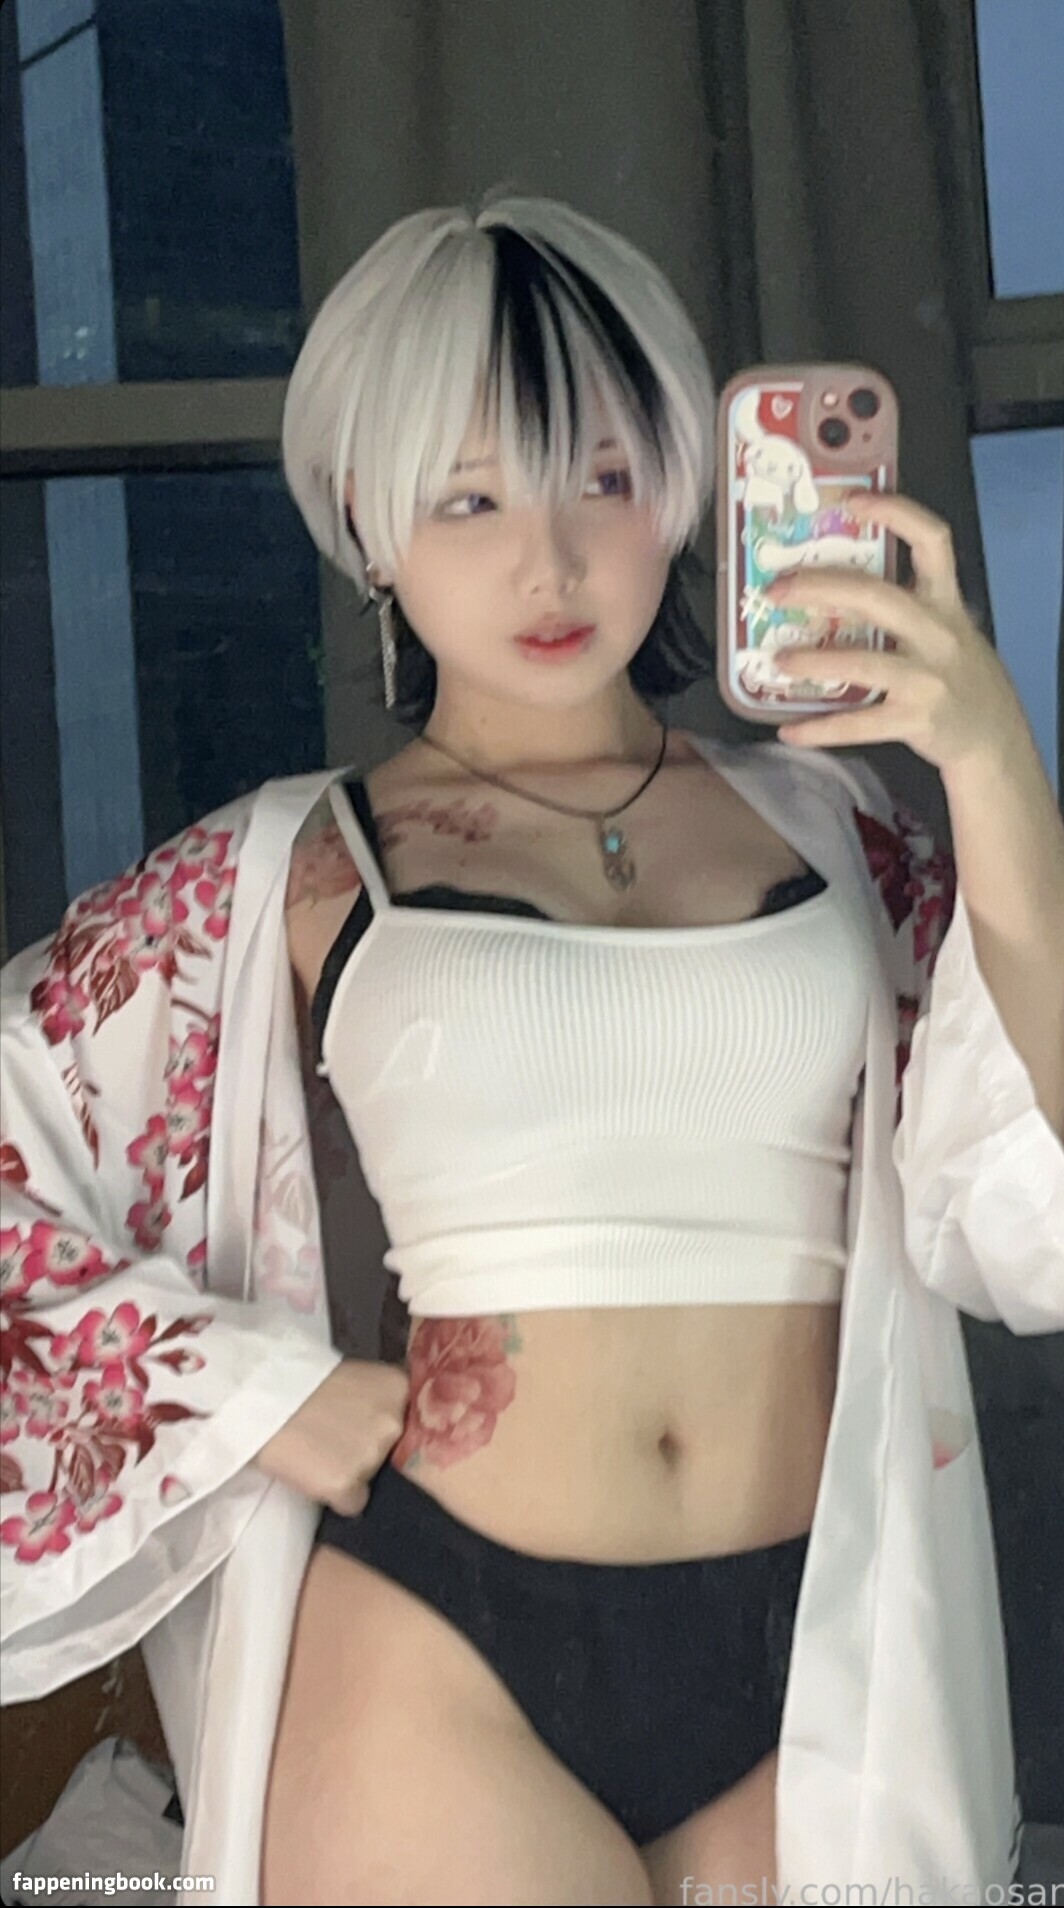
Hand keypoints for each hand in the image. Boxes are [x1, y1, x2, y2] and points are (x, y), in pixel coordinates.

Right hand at [253, 1357, 409, 1515]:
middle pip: (393, 1453)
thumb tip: (394, 1427)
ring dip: (352, 1473)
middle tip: (334, 1437)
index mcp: (398, 1388)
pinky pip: (352, 1504)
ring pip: (372, 1480)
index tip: (356, 1424)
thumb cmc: (301, 1384)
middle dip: (369, 1451)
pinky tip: (314, 1472)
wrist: (256, 1399)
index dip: (380, 1429)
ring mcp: (372, 1455)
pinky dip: (336, 1496)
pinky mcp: (347, 1485)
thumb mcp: (354, 1378)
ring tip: (319, 1450)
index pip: (408, 1424)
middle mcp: (394, 1422)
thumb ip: (379, 1399)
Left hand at [764, 492, 1031, 771]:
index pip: (932, 541)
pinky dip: (819, 728)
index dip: (895, 513)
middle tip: (777, 589)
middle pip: (877, 596)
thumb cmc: (959, 677)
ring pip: (862, 662)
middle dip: (821, 587)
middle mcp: (938, 634)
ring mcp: (927, 679)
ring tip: (778, 659)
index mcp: (945, 603)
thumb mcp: (947, 631)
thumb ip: (906, 609)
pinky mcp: (915, 720)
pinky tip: (789, 731)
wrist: (994, 738)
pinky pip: (859, 724)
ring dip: (814, 660)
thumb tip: (829, 590)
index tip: (852, 501)